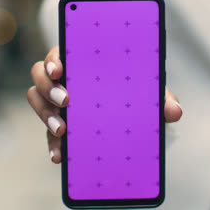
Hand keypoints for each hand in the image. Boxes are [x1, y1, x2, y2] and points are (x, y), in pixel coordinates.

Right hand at [27, 46, 182, 163]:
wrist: (127, 116)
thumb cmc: (132, 91)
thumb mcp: (146, 92)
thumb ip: (159, 97)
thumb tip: (175, 112)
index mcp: (81, 61)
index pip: (59, 53)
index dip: (54, 59)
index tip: (60, 69)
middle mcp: (64, 78)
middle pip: (39, 74)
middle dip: (47, 87)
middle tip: (65, 100)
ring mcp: (56, 101)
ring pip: (35, 99)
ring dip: (44, 113)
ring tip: (62, 129)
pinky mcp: (57, 124)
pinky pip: (46, 132)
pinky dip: (51, 143)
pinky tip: (60, 155)